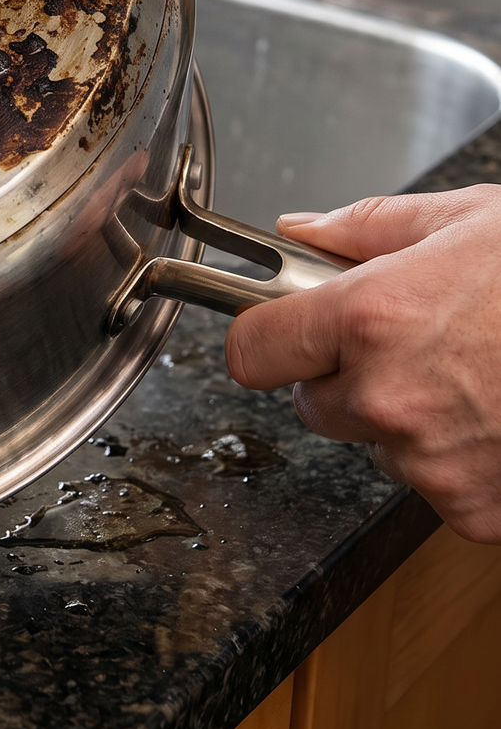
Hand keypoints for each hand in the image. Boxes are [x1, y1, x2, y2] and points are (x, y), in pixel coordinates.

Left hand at [226, 186, 500, 542]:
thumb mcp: (459, 219)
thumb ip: (362, 228)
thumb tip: (298, 230)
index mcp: (369, 317)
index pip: (251, 351)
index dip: (263, 337)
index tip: (277, 331)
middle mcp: (388, 395)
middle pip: (311, 403)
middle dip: (341, 376)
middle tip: (404, 345)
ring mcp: (430, 460)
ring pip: (372, 445)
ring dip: (400, 420)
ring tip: (467, 376)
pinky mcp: (472, 508)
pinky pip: (430, 486)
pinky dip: (453, 462)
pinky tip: (493, 418)